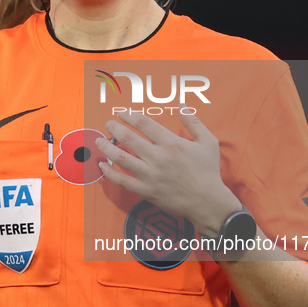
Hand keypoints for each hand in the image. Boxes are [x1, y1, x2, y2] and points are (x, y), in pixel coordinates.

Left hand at [95, 109, 240, 235]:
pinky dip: (109, 173)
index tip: (122, 114)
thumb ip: (193, 121)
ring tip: (99, 141)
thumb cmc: (208, 171)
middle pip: (127, 138)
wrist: (207, 201)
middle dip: (114, 128)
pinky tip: (102, 166)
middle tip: (108, 124)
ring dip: (106, 147)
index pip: (143, 123)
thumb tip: (181, 105)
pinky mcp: (146, 191)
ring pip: (120, 158)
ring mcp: (150, 175)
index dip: (128, 115)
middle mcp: (158, 157)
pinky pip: (122, 181)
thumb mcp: (208, 142)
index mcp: (171, 143)